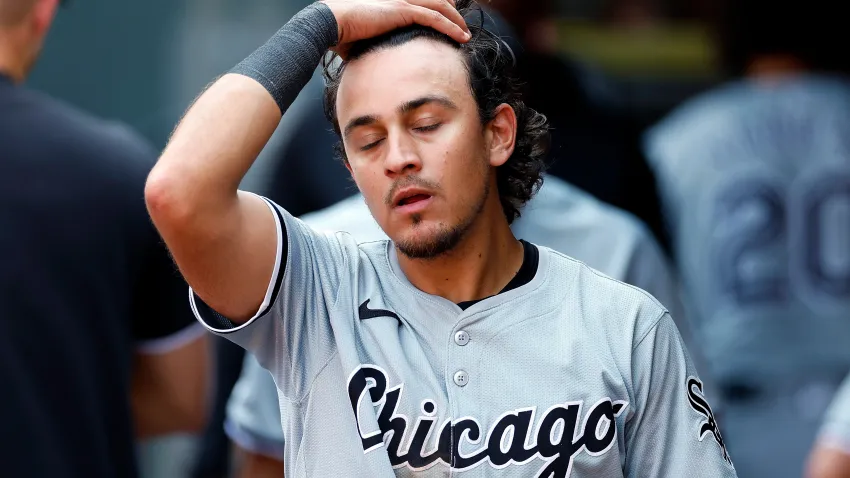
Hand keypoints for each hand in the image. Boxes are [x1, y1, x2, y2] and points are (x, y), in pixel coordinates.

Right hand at [320, 0, 470, 56]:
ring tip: (465, 33)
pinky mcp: (403, 10)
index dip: (436, 6)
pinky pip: (435, 17)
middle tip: (461, 25)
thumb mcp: (361, 39)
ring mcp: (401, 0)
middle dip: (451, 11)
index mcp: (389, 0)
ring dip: (456, 19)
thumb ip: (374, 45)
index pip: (420, 0)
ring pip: (440, 6)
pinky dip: (451, 26)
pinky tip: (462, 36)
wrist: (329, 23)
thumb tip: (375, 64)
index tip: (446, 18)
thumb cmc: (339, 33)